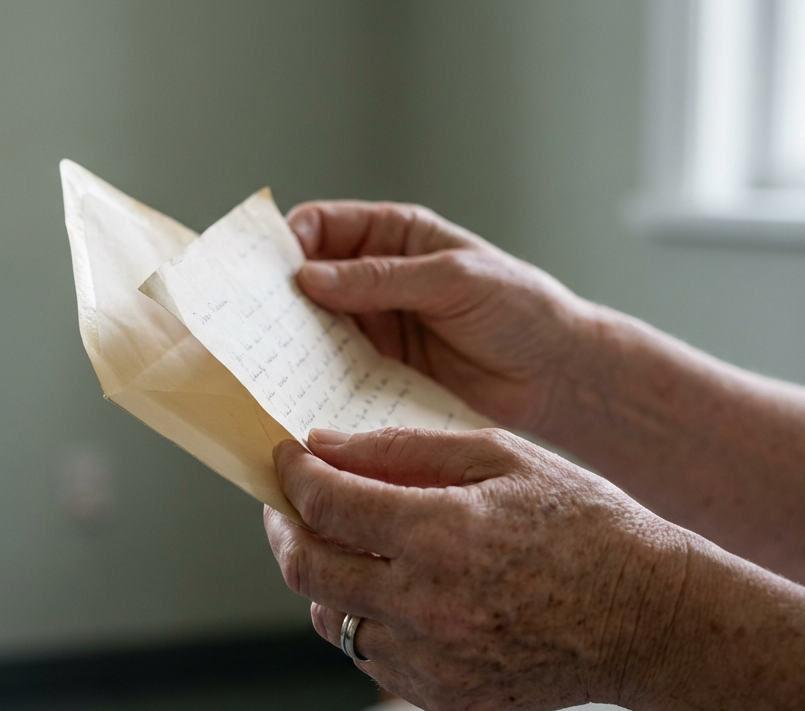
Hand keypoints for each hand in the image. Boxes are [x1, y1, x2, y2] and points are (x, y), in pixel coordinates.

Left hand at [263, 426, 691, 710]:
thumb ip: (406, 449)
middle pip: (306, 568)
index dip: (293, 474)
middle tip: (291, 503)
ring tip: (347, 545)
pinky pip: (371, 658)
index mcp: (442, 534)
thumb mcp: (502, 458)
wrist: (647, 618)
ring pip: (330, 618)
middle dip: (284, 527)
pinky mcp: (444, 696)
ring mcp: (434, 660)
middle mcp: (428, 604)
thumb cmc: (584, 526)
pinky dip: (366, 619)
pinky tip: (394, 590)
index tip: (288, 458)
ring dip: (323, 577)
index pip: (325, 503)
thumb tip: (327, 445)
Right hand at [287, 201, 592, 431]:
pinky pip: (335, 370)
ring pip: (314, 327)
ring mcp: (377, 326)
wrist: (557, 374)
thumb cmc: (519, 308)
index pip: (321, 227)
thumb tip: (309, 278)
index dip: (286, 242)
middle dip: (277, 296)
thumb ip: (380, 278)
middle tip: (247, 319)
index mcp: (394, 236)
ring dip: (291, 341)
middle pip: (306, 279)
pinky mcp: (382, 370)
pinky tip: (299, 390)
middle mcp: (376, 278)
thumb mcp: (452, 280)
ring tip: (265, 359)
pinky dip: (314, 378)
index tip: (261, 269)